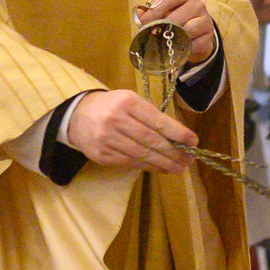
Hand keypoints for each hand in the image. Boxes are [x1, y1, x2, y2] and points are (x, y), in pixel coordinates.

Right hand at [67, 89, 197, 173]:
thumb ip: (151, 116)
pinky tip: (159, 168)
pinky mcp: (101, 155)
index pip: (158, 121)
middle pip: (151, 141)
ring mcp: (107, 139)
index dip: (178, 134)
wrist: (77, 115)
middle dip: (173, 153)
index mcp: (127, 102)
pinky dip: (147, 166)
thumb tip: (178, 138)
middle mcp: (116, 119)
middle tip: (188, 161)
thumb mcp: (130, 101)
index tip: (193, 142)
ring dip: (163, 163)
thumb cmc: (112, 107)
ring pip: (141, 155)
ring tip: (178, 168)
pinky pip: (129, 163)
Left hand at [137, 0, 215, 65]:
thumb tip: (140, 16)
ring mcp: (206, 20)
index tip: (144, 23)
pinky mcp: (209, 37)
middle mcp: (197, 4)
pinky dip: (184, 49)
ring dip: (174, 38)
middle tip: (152, 36)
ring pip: (187, 31)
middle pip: (176, 17)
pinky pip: (194, 44)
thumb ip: (151, 12)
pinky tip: (178, 49)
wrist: (197, 33)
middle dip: (162, 28)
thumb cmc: (176, 18)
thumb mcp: (164, 11)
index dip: (154, 12)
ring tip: (165, 42)